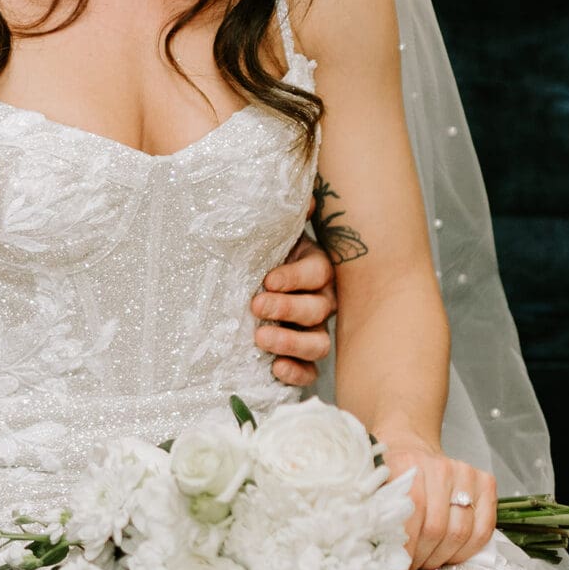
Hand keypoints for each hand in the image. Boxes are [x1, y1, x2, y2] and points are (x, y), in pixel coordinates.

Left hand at [254, 220, 336, 387]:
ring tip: (260, 339)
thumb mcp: (270, 234)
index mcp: (317, 269)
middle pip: (318, 310)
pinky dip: (296, 372)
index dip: (295, 277)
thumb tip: (304, 197)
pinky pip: (309, 372)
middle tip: (256, 306)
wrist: (246, 280)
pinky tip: (275, 368)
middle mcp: (321, 302)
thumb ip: (282, 216)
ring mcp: (313, 332)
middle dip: (287, 308)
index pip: (317, 273)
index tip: (267, 279)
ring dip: (292, 342)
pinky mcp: (301, 359)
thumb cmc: (260, 256)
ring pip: (318, 344)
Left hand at [377, 432, 496, 569]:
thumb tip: (375, 551)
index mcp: (407, 463)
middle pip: (437, 528)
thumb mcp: (375, 486)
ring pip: (461, 532)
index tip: (397, 564)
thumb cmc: (392, 472)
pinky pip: (483, 529)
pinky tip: (449, 554)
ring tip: (427, 561)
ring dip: (442, 557)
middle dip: (423, 556)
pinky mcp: (485, 483)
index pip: (412, 513)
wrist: (411, 447)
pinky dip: (466, 551)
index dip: (406, 546)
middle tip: (412, 565)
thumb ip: (375, 513)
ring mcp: (466, 473)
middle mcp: (440, 466)